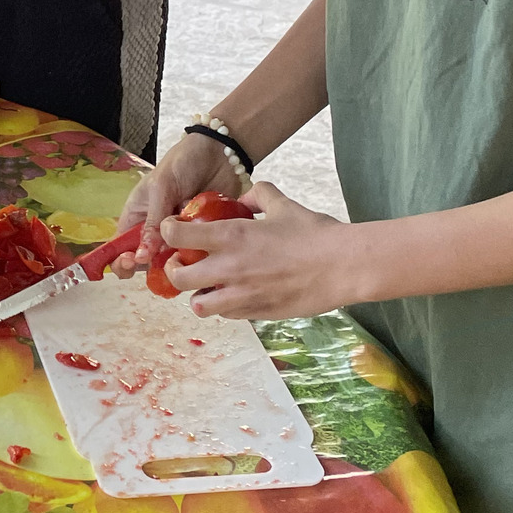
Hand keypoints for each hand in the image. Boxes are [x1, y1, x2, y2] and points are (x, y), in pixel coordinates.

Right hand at [108, 133, 241, 276]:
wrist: (220, 152)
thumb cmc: (183, 162)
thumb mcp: (162, 188)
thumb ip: (153, 222)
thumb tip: (141, 257)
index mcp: (137, 216)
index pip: (120, 246)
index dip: (121, 260)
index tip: (132, 263)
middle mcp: (155, 230)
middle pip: (146, 260)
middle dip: (153, 264)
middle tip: (164, 260)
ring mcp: (179, 235)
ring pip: (172, 261)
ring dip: (178, 259)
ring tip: (186, 251)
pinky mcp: (201, 236)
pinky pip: (196, 254)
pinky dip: (199, 255)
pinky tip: (204, 252)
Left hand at [152, 179, 357, 320]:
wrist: (344, 266)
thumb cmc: (315, 233)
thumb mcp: (283, 204)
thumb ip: (258, 196)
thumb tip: (245, 199)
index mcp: (230, 235)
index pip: (175, 235)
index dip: (168, 231)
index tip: (174, 230)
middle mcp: (229, 268)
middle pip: (177, 278)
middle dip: (174, 270)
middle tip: (184, 263)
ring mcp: (242, 295)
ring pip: (198, 306)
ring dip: (197, 295)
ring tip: (208, 286)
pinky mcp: (257, 313)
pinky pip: (227, 315)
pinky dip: (224, 306)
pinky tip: (236, 294)